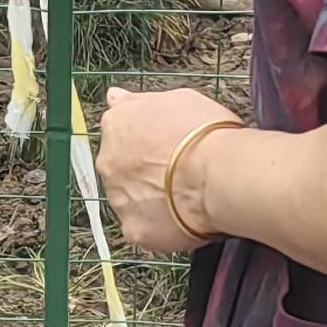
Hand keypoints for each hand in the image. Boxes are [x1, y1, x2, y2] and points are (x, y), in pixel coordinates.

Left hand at [97, 85, 240, 259]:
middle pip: (121, 167)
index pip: (120, 130)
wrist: (218, 175)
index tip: (165, 145)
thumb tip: (116, 97)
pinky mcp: (133, 229)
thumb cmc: (205, 134)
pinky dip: (160, 225)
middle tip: (178, 172)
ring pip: (131, 199)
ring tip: (185, 197)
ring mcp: (117, 197)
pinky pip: (144, 227)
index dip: (145, 139)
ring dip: (151, 199)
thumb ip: (139, 101)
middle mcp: (108, 160)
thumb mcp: (178, 97)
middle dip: (144, 170)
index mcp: (117, 124)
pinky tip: (183, 217)